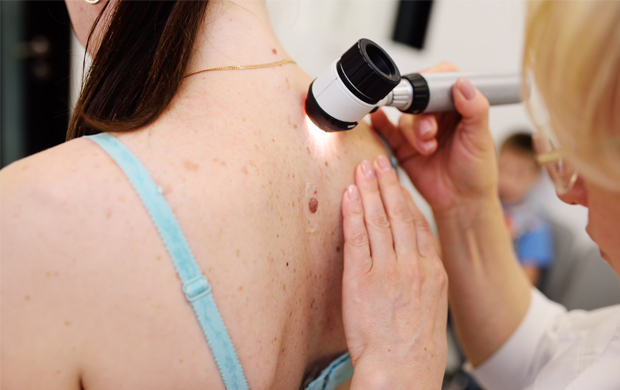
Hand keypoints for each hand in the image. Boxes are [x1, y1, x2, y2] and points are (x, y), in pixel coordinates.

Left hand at [342, 156, 447, 389]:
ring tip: (364, 169)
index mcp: (431, 270)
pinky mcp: (362, 278)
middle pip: (400, 213)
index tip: (398, 181)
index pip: (418, 223)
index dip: (406, 198)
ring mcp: (388, 269)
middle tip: (380, 160)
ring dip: (370, 190)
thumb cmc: (415, 345)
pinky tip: (350, 195)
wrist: (402, 369)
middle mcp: (412, 264)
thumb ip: (424, 277)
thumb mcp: (432, 306)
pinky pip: (357, 237)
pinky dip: (354, 213)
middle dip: (388, 183)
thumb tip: (416, 259)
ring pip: (379, 219)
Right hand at [370, 62, 496, 213]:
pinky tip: (378, 120)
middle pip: (419, 99)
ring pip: (405, 117)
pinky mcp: (403, 145)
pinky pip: (386, 129)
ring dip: (413, 132)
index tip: (431, 99)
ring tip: (427, 148)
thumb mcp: (480, 138)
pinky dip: (380, 123)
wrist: (461, 202)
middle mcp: (437, 115)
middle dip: (422, 116)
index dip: (433, 85)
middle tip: (430, 132)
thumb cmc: (476, 172)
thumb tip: (463, 83)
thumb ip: (474, 109)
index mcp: (459, 107)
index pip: (442, 80)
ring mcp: (418, 130)